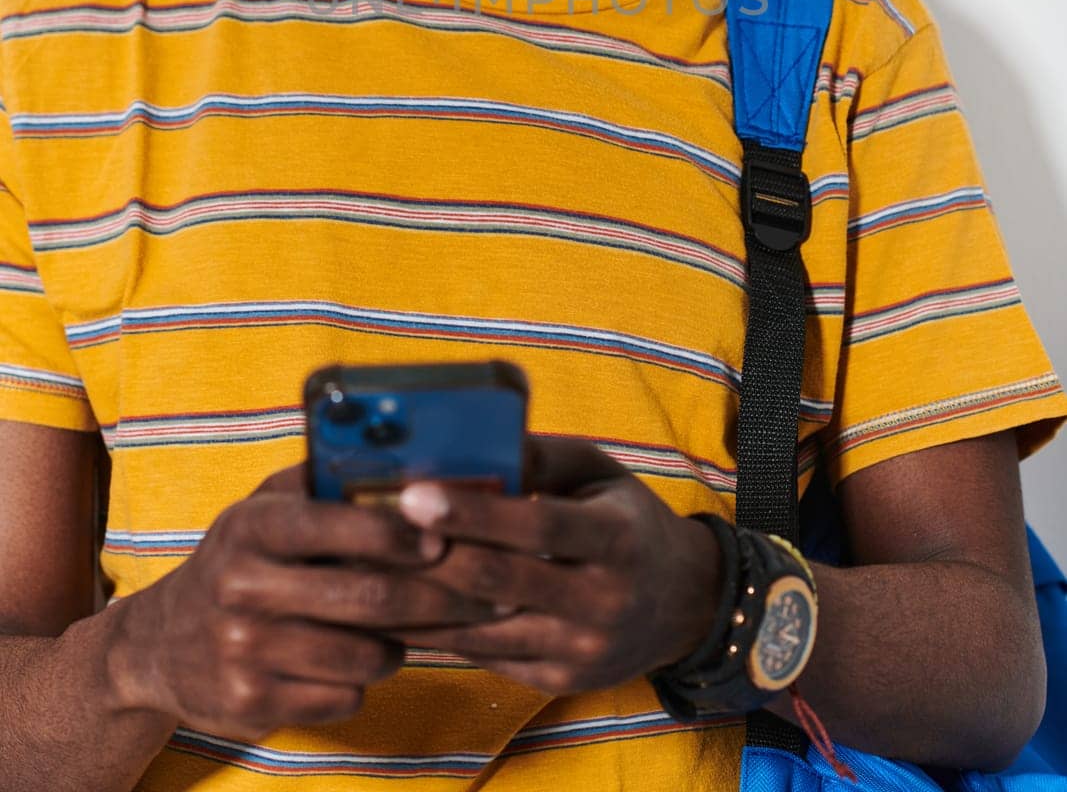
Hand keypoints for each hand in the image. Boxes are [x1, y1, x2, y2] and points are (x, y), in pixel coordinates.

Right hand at [106, 461, 503, 740]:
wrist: (162, 645)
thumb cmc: (242, 560)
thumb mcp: (266, 509)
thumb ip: (327, 483)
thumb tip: (411, 458)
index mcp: (252, 527)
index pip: (336, 525)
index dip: (398, 533)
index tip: (443, 538)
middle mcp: (241, 586)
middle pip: (366, 597)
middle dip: (434, 597)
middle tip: (480, 595)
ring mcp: (242, 650)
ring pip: (363, 654)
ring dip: (400, 643)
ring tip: (407, 626)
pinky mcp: (250, 703)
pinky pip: (342, 696)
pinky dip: (364, 679)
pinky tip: (359, 659)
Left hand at [387, 435, 724, 694]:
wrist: (685, 605)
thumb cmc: (628, 522)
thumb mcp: (601, 474)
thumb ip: (543, 457)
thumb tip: (478, 439)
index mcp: (614, 539)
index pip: (535, 526)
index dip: (473, 511)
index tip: (414, 493)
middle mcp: (600, 601)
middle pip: (498, 582)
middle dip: (428, 557)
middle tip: (366, 534)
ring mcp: (578, 649)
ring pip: (480, 631)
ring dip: (415, 604)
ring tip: (362, 574)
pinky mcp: (556, 680)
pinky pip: (482, 658)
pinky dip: (434, 634)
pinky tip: (392, 609)